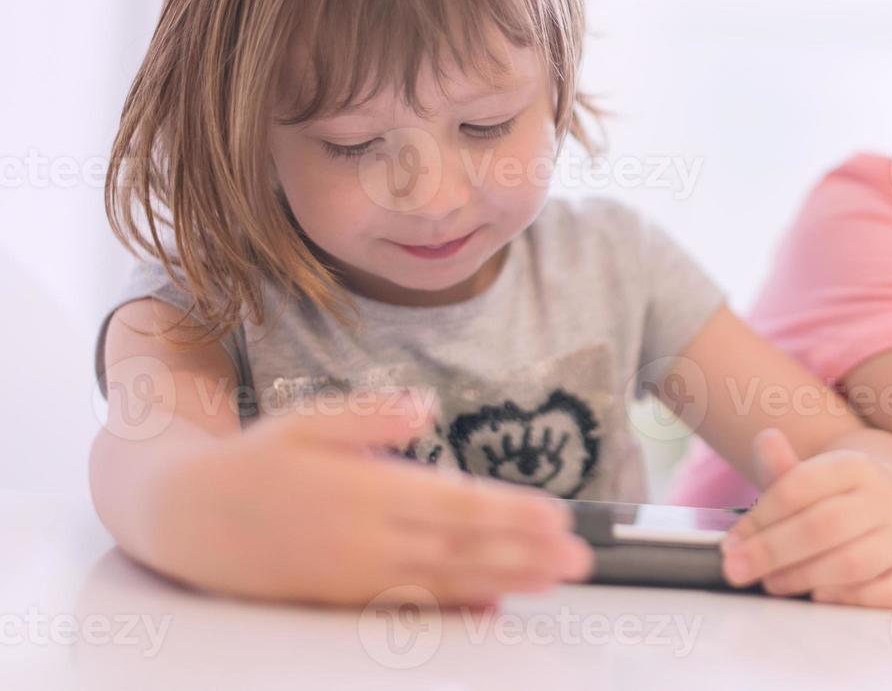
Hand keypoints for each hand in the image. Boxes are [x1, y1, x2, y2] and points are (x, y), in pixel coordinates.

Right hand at [142, 388, 592, 607]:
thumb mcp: (308, 420)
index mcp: (365, 489)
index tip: (555, 516)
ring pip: (445, 581)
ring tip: (555, 578)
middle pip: (461, 547)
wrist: (187, 518)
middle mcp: (366, 538)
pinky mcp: (344, 598)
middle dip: (525, 552)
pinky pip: (409, 608)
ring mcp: (356, 575)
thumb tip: (425, 407)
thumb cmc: (255, 463)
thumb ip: (369, 416)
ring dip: (506, 580)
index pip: (454, 502)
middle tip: (579, 556)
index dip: (508, 513)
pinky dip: (454, 609)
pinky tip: (491, 609)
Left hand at [719, 428, 891, 607]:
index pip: (800, 486)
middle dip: (772, 551)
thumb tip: (765, 439)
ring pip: (853, 563)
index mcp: (855, 467)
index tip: (731, 542)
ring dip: (802, 577)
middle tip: (736, 569)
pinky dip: (847, 598)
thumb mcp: (811, 477)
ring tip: (771, 582)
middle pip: (824, 526)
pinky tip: (818, 595)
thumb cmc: (837, 499)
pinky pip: (883, 593)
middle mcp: (884, 499)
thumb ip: (781, 468)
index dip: (760, 517)